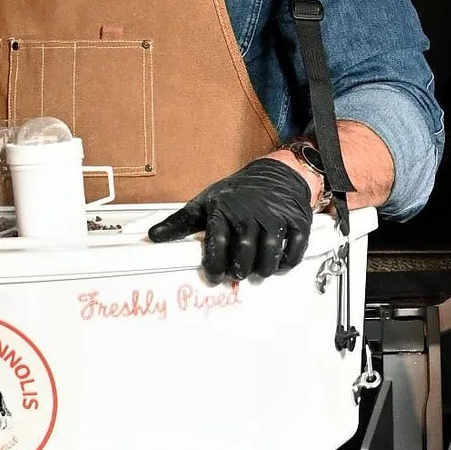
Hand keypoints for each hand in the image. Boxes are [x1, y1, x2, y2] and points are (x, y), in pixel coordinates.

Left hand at [149, 157, 316, 281]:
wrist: (276, 173)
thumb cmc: (236, 194)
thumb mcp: (205, 203)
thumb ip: (180, 223)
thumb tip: (153, 237)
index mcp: (224, 209)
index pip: (217, 242)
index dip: (215, 265)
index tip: (215, 275)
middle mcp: (250, 212)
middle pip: (244, 251)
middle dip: (238, 269)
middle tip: (236, 274)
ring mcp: (276, 216)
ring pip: (270, 252)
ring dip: (262, 269)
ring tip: (255, 271)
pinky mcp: (297, 220)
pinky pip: (294, 248)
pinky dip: (286, 262)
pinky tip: (277, 264)